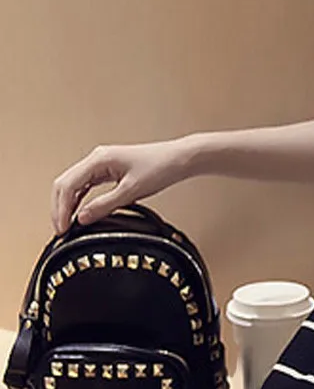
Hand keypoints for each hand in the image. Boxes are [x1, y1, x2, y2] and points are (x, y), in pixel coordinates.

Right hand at [50, 139, 192, 234]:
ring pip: (73, 185)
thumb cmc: (161, 167)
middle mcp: (97, 158)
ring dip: (68, 204)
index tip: (62, 229)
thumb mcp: (131, 191)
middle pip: (65, 184)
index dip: (61, 210)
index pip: (67, 186)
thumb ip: (104, 206)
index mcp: (99, 159)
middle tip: (61, 230)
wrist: (180, 159)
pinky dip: (79, 199)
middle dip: (59, 208)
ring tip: (68, 225)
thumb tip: (82, 219)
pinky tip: (80, 212)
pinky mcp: (109, 169)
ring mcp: (102, 163)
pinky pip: (86, 185)